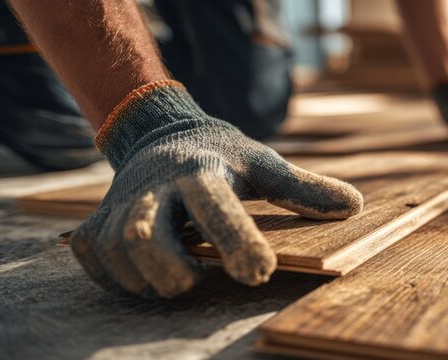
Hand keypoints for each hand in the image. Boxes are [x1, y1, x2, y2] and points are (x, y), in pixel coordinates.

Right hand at [71, 81, 362, 297]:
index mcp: (202, 170)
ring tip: (177, 279)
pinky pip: (93, 255)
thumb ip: (302, 188)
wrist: (161, 131)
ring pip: (116, 250)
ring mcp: (123, 202)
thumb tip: (354, 205)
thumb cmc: (222, 156)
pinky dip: (116, 276)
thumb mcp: (263, 164)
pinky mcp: (98, 218)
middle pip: (145, 234)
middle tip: (194, 282)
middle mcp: (157, 185)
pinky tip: (144, 276)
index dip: (237, 242)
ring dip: (146, 278)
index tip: (260, 274)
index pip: (217, 207)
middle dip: (171, 270)